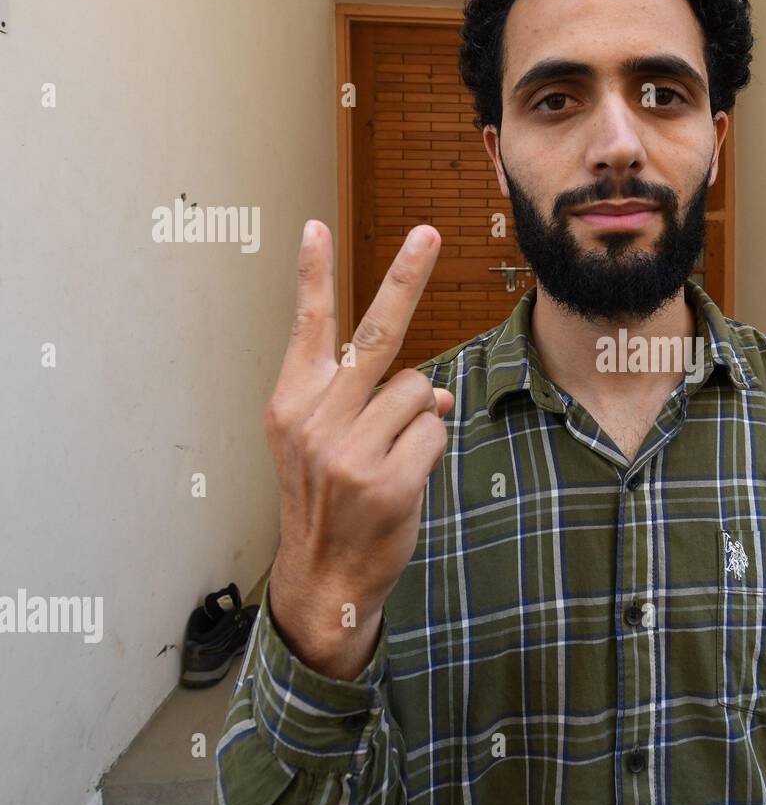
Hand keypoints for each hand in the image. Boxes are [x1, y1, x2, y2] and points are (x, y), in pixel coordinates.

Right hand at [263, 220, 452, 678]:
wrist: (322, 577)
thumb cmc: (327, 502)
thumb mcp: (320, 445)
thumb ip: (363, 403)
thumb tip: (434, 389)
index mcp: (291, 404)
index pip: (307, 327)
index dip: (313, 275)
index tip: (316, 227)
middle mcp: (315, 420)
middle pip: (377, 334)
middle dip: (406, 277)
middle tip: (428, 233)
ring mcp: (349, 450)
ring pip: (419, 390)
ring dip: (420, 418)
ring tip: (392, 457)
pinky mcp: (386, 480)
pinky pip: (434, 433)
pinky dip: (431, 451)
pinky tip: (404, 480)